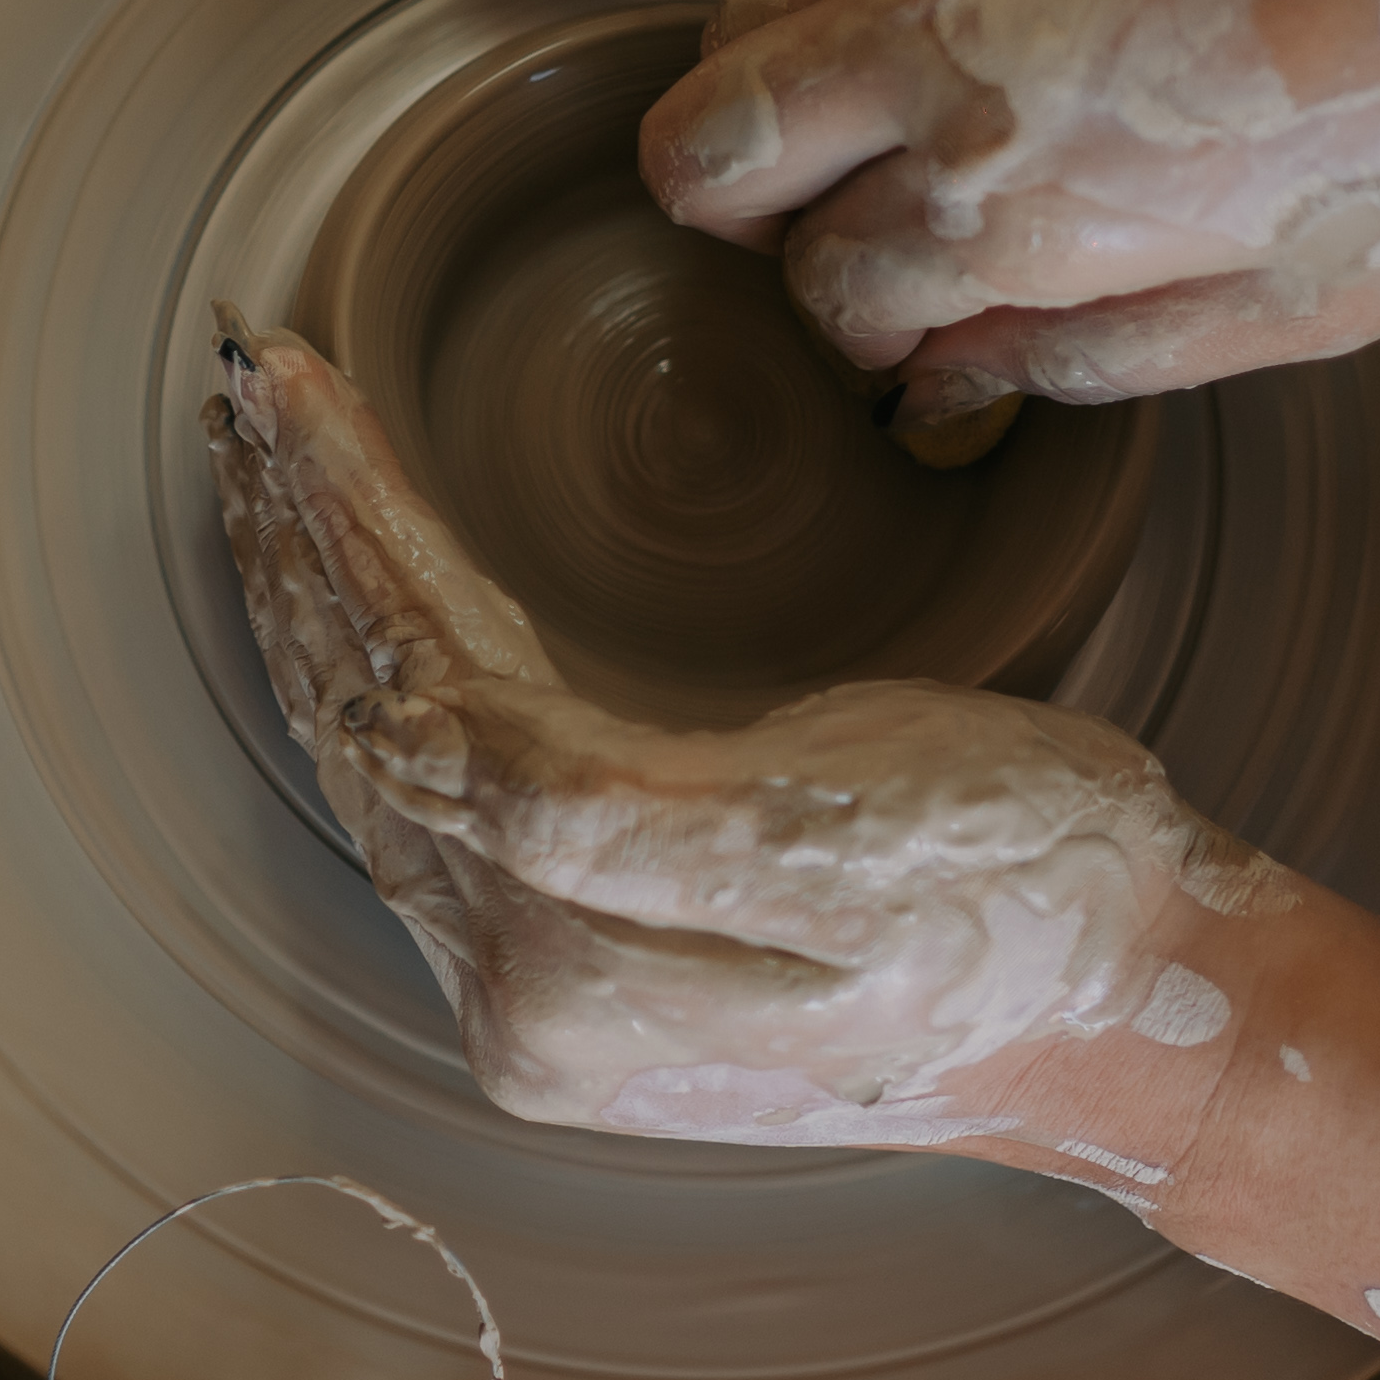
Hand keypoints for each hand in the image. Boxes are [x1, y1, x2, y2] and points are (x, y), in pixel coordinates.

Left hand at [202, 316, 1264, 1149]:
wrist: (1132, 1004)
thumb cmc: (1031, 895)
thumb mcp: (846, 842)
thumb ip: (618, 816)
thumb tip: (441, 744)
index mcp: (570, 970)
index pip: (414, 693)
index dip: (348, 525)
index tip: (292, 375)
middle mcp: (517, 1004)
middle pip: (367, 725)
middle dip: (299, 542)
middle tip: (247, 379)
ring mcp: (537, 996)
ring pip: (379, 757)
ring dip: (316, 597)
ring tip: (265, 454)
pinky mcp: (574, 964)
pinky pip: (436, 793)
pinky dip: (382, 672)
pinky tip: (360, 601)